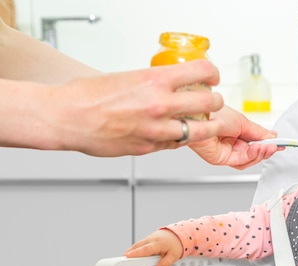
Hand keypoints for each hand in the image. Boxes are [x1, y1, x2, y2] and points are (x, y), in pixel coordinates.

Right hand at [42, 60, 225, 155]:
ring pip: (202, 130)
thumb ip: (153, 84)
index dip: (212, 73)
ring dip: (209, 126)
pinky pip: (177, 144)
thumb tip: (170, 86)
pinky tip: (178, 134)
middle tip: (214, 101)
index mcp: (155, 80)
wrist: (67, 118)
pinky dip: (181, 139)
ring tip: (210, 124)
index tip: (212, 77)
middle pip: (210, 102)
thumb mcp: (127, 77)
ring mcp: (158, 129)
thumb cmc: (88, 96)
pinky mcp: (151, 147)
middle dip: (216, 100)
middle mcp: (161, 104)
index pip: (201, 71)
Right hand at [125, 229, 182, 265]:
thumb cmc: (177, 244)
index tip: (126, 257)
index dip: (134, 254)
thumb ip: (164, 264)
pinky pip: (139, 245)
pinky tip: (134, 257)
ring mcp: (148, 239)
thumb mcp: (174, 256)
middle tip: (121, 263)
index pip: (143, 250)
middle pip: (136, 247)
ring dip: (131, 252)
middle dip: (128, 255)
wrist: (180, 234)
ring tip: (126, 262)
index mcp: (157, 243)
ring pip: (137, 246)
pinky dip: (135, 251)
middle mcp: (151, 240)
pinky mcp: (147, 240)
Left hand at [188, 105, 278, 168]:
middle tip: (275, 146)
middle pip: (252, 154)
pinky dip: (251, 155)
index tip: (279, 144)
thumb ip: (259, 132)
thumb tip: (272, 137)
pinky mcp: (219, 159)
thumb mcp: (243, 121)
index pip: (254, 144)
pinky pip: (240, 161)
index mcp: (235, 134)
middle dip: (265, 150)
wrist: (200, 113)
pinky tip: (258, 148)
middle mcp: (230, 144)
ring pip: (248, 160)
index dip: (267, 145)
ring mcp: (225, 152)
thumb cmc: (214, 112)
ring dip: (260, 154)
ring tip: (268, 147)